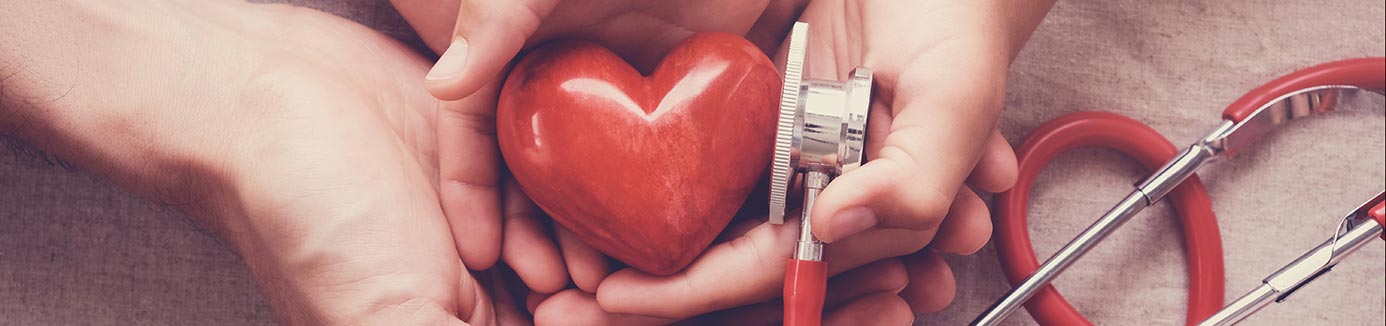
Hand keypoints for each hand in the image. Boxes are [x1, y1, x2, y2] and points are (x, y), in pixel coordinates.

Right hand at [1, 2, 525, 323]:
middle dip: (587, 298)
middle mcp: (468, 291)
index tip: (568, 312)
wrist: (262, 100)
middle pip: (565, 306)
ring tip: (550, 247)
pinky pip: (546, 185)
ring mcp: (480, 223)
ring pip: (567, 247)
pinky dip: (555, 194)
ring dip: (575, 246)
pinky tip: (544, 191)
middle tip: (571, 278)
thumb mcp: (388, 319)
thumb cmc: (312, 222)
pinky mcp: (485, 161)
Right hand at [389, 0, 800, 291]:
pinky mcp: (678, 100)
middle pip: (533, 170)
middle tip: (545, 280)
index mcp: (519, 47)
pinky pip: (658, 166)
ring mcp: (620, 92)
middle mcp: (563, 77)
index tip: (476, 247)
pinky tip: (656, 248)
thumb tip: (443, 85)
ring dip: (589, 232)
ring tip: (599, 279)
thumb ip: (494, 17)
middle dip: (532, 232)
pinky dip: (650, 208)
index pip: (477, 129)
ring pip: (593, 179)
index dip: (469, 190)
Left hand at [570, 0, 1052, 319]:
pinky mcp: (756, 117)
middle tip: (560, 303)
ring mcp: (781, 159)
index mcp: (860, 215)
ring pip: (698, 219)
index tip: (612, 299)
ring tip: (560, 266)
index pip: (763, 272)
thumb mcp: (954, 103)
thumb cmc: (956, 30)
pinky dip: (649, 186)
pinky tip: (590, 207)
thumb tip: (829, 224)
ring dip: (634, 247)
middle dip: (647, 291)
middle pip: (716, 260)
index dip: (688, 292)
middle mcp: (814, 198)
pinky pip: (697, 160)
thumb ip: (911, 179)